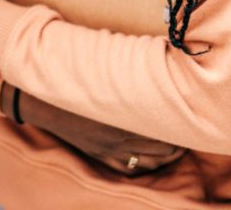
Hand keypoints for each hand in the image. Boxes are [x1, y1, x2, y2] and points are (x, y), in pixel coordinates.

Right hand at [2, 83, 184, 174]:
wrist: (42, 96)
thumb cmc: (75, 73)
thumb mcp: (103, 66)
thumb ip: (130, 69)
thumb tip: (158, 61)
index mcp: (122, 110)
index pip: (165, 125)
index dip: (181, 123)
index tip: (188, 113)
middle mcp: (118, 135)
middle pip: (164, 147)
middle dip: (178, 139)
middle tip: (186, 127)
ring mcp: (109, 149)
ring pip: (152, 162)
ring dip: (167, 154)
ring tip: (175, 142)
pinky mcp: (100, 156)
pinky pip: (131, 169)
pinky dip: (147, 165)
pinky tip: (154, 156)